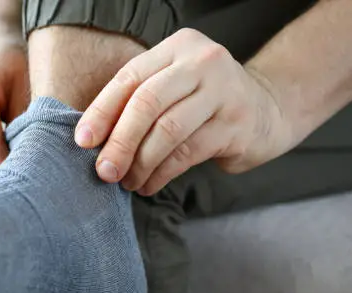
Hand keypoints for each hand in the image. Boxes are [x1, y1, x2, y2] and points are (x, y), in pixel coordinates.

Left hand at [75, 28, 293, 195]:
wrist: (269, 110)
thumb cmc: (204, 103)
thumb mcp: (173, 88)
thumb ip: (138, 102)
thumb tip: (92, 140)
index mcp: (177, 48)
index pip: (129, 78)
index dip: (101, 112)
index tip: (82, 141)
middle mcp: (202, 62)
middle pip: (147, 103)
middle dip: (119, 142)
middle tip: (104, 171)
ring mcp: (223, 91)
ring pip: (167, 131)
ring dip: (140, 163)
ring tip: (126, 182)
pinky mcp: (236, 124)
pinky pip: (187, 153)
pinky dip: (162, 174)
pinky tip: (148, 185)